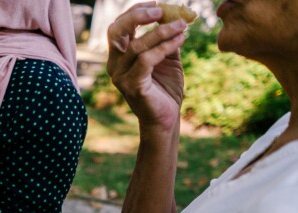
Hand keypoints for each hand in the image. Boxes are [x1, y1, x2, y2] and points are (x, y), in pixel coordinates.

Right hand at [107, 2, 187, 130]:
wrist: (166, 118)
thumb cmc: (165, 88)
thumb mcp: (167, 57)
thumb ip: (165, 38)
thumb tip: (175, 14)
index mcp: (119, 57)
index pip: (118, 27)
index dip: (134, 11)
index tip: (157, 4)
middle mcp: (114, 66)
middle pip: (116, 32)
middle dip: (137, 16)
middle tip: (161, 10)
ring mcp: (120, 77)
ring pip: (137, 46)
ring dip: (162, 32)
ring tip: (182, 26)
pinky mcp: (132, 86)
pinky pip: (147, 60)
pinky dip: (165, 47)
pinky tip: (180, 40)